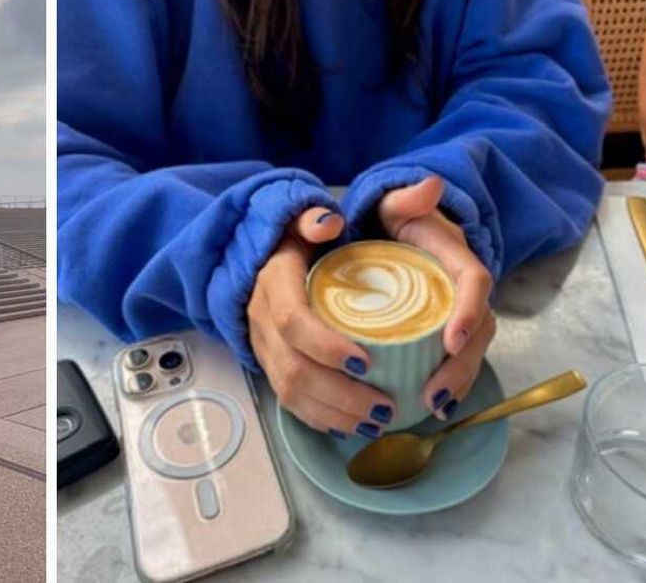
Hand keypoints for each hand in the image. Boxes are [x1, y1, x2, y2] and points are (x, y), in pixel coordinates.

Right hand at [248, 207, 396, 436]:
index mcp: (273, 283)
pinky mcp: (269, 365)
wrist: (258, 260)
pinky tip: (354, 426)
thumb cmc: (295, 242)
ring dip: (335, 413)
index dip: (326, 346)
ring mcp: (263, 347)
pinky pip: (290, 401)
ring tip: (378, 420)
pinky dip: (321, 418)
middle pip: (295, 368)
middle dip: (340, 394)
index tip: (367, 362)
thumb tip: (330, 222)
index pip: (292, 321)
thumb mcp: (301, 221)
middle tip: (386, 404)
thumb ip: (314, 219)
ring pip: (292, 391)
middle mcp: (262, 320)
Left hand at [377, 176, 494, 418]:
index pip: (473, 281)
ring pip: (471, 350)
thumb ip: (405, 197)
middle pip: (477, 328)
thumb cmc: (392, 219)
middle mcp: (463, 287)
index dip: (467, 309)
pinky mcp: (448, 329)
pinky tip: (434, 407)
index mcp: (455, 255)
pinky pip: (458, 360)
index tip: (451, 339)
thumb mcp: (393, 202)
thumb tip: (430, 186)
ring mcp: (459, 310)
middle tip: (434, 391)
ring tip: (432, 404)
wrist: (395, 229)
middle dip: (462, 363)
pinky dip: (451, 384)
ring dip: (457, 380)